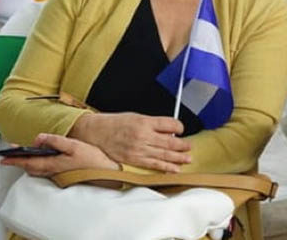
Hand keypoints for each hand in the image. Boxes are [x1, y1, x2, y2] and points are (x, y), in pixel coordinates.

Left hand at [0, 133, 117, 175]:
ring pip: (38, 170)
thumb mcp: (74, 145)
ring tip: (24, 155)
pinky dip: (39, 165)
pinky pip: (46, 171)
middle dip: (20, 161)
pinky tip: (43, 159)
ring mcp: (58, 175)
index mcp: (53, 164)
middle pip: (30, 168)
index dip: (15, 160)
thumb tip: (39, 138)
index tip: (3, 158)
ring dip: (29, 164)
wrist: (107, 173)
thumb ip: (55, 141)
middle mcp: (53, 172)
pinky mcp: (64, 175)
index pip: (28, 162)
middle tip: (11, 154)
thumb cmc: (92, 159)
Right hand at [71, 113, 191, 172]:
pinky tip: (174, 169)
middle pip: (169, 141)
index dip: (179, 126)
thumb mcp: (136, 117)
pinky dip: (165, 167)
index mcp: (144, 121)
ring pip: (163, 154)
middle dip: (182, 145)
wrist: (96, 132)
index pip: (169, 123)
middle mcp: (142, 135)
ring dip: (178, 158)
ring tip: (187, 159)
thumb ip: (153, 124)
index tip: (182, 129)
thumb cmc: (116, 123)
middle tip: (190, 146)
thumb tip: (170, 131)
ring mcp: (138, 149)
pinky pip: (153, 164)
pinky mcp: (133, 160)